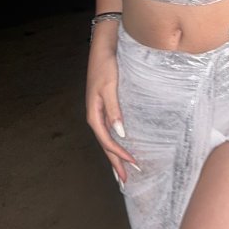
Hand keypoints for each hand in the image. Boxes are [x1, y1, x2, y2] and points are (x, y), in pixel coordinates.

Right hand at [85, 40, 139, 184]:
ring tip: (123, 171)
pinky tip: (122, 146)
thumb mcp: (110, 87)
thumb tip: (120, 133)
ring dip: (115, 155)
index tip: (134, 164)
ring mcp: (99, 112)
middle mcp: (96, 116)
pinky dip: (116, 142)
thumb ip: (114, 110)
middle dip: (116, 163)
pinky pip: (110, 130)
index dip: (120, 155)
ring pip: (108, 139)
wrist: (103, 47)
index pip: (108, 141)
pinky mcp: (105, 106)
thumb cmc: (107, 65)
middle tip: (126, 181)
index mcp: (94, 114)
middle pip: (106, 145)